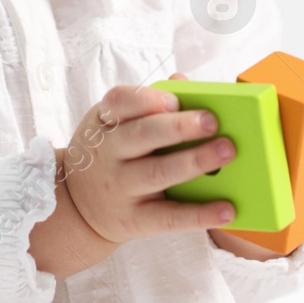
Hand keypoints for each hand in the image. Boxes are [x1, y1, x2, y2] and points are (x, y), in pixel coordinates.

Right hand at [61, 82, 238, 244]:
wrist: (76, 208)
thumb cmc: (109, 154)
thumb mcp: (113, 124)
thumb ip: (147, 104)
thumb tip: (183, 82)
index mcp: (105, 122)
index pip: (118, 102)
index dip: (146, 100)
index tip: (174, 100)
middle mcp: (109, 153)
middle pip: (142, 135)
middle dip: (179, 127)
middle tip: (212, 121)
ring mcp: (120, 188)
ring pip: (158, 173)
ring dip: (195, 161)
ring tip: (226, 151)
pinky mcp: (134, 220)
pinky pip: (168, 218)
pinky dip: (199, 214)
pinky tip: (227, 208)